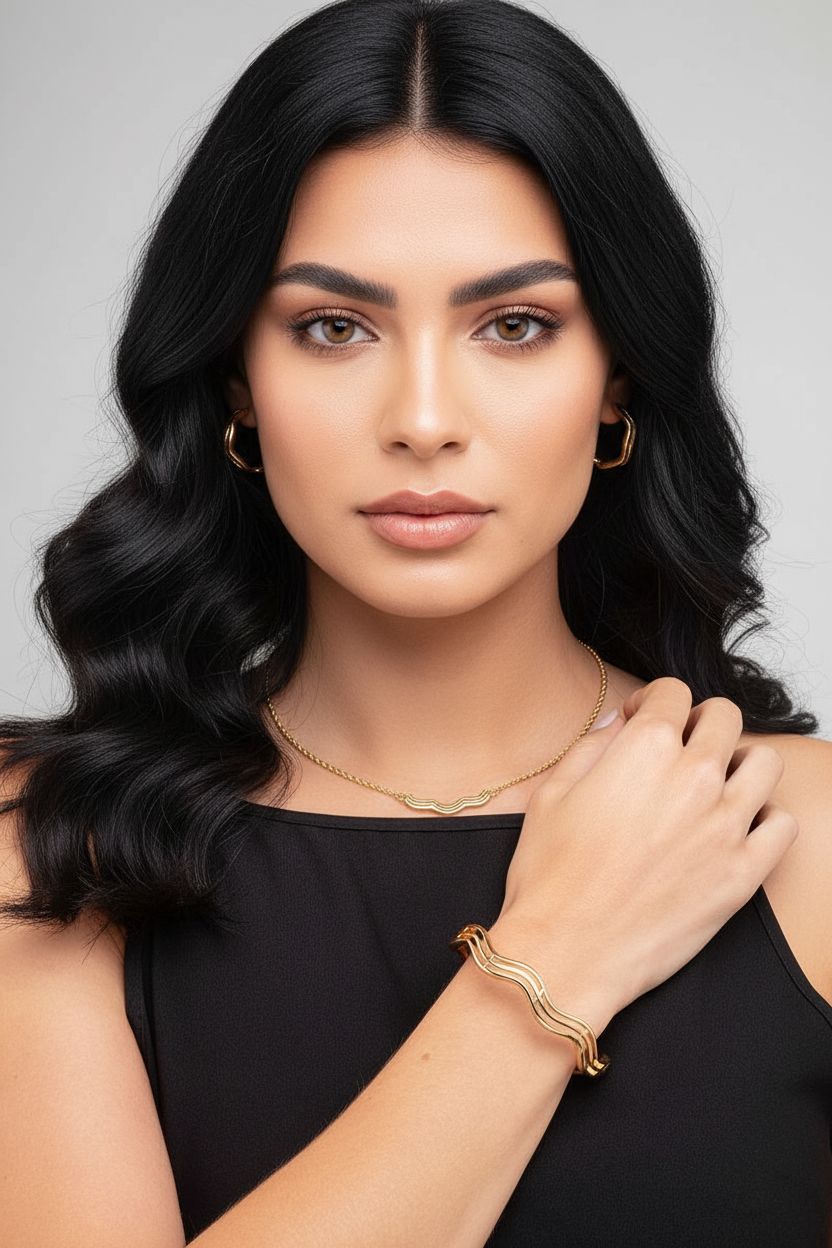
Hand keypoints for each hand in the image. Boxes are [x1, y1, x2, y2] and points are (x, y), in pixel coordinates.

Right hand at [491, 677, 796, 1031]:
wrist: (568, 950)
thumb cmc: (549, 876)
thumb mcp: (551, 793)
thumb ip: (591, 746)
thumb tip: (618, 726)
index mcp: (644, 748)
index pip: (673, 692)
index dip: (653, 701)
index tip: (641, 720)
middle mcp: (694, 777)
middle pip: (724, 717)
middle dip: (699, 722)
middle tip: (680, 747)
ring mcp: (725, 825)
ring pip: (763, 763)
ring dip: (739, 763)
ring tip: (714, 784)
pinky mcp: (743, 873)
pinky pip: (782, 825)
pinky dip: (765, 819)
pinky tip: (737, 828)